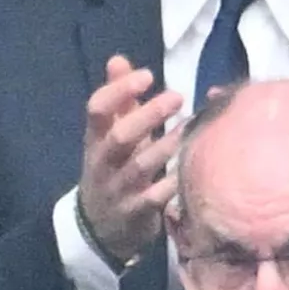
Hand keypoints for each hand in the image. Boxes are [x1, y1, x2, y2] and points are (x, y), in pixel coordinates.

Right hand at [78, 55, 184, 263]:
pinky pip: (156, 198)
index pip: (97, 110)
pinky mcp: (138, 213)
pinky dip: (174, 182)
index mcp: (95, 139)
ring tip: (191, 125)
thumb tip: (118, 59)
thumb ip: (117, 100)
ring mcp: (120, 189)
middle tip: (177, 96)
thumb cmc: (113, 169)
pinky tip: (193, 166)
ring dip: (167, 145)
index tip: (148, 75)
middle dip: (147, 115)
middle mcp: (104, 163)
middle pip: (120, 137)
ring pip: (141, 166)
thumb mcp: (108, 136)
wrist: (98, 229)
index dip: (119, 90)